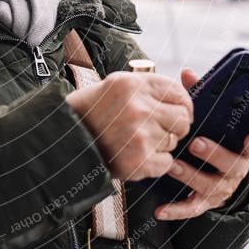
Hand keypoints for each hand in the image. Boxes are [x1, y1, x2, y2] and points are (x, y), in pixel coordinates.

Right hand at [65, 70, 192, 180]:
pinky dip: (155, 163)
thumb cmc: (92, 111)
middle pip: (183, 118)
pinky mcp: (139, 161)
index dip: (181, 103)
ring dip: (161, 144)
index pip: (178, 92)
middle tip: (158, 129)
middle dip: (175, 126)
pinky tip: (135, 155)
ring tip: (136, 141)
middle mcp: (139, 108)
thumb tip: (183, 94)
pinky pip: (167, 162)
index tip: (175, 110)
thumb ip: (148, 87)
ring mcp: (140, 135)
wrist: (65, 138)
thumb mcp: (116, 85)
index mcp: (133, 85)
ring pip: (174, 141)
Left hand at [154, 68, 248, 220]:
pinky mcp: (204, 203)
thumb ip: (199, 97)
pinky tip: (160, 210)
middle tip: (195, 143)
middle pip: (233, 165)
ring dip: (191, 175)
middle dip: (215, 154)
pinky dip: (175, 210)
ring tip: (172, 165)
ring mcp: (221, 188)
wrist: (207, 173)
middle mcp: (235, 169)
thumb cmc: (207, 137)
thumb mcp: (207, 119)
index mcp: (240, 147)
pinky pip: (192, 209)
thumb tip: (187, 73)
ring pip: (211, 186)